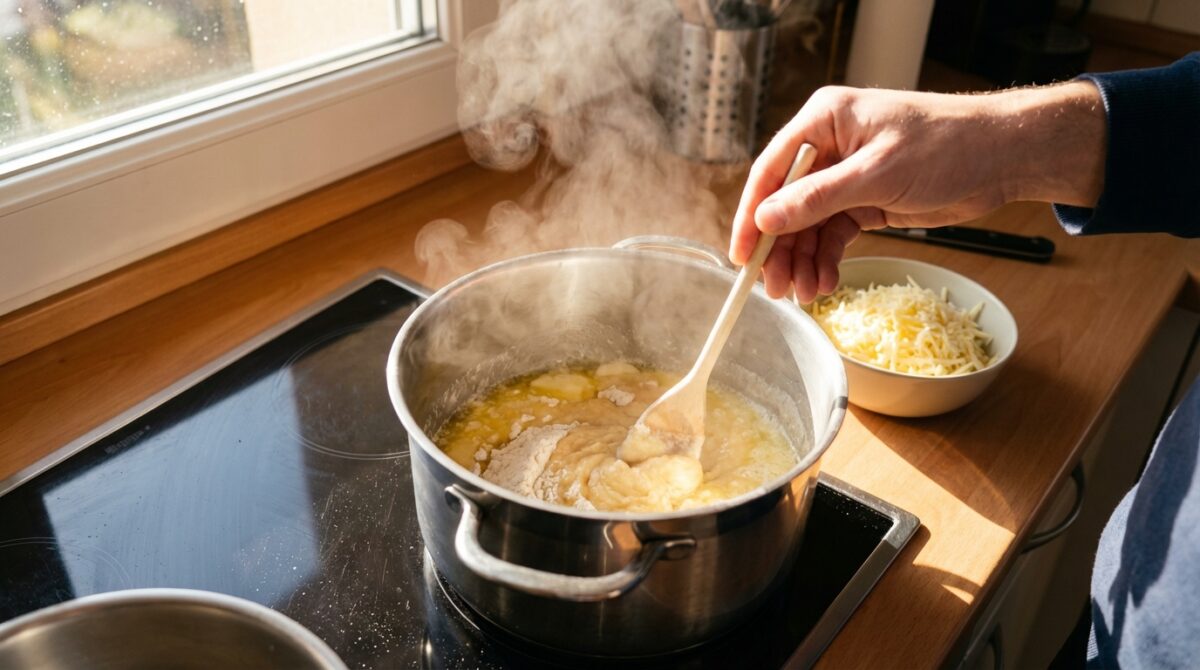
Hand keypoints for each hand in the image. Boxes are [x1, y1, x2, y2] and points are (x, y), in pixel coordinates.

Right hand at [729, 82, 1105, 301]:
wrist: (1002, 157)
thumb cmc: (946, 146)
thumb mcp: (876, 174)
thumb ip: (817, 199)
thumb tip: (765, 220)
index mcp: (824, 121)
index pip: (772, 171)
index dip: (751, 215)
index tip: (741, 255)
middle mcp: (829, 147)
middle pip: (786, 204)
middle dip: (780, 249)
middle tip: (774, 289)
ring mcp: (846, 177)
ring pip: (809, 226)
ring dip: (804, 261)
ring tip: (805, 295)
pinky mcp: (865, 202)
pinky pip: (833, 235)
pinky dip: (827, 260)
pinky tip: (824, 283)